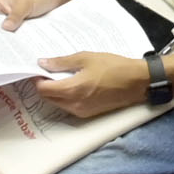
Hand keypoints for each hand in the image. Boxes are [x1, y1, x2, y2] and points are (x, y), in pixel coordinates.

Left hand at [31, 48, 150, 114]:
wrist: (136, 82)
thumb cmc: (113, 66)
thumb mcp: (86, 58)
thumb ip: (62, 62)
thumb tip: (42, 63)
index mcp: (72, 90)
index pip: (43, 89)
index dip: (37, 79)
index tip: (38, 69)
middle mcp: (73, 105)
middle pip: (48, 98)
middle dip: (44, 86)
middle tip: (48, 72)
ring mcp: (81, 112)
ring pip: (57, 104)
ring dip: (54, 92)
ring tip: (61, 77)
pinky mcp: (88, 114)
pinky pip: (68, 107)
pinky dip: (65, 97)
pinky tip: (73, 85)